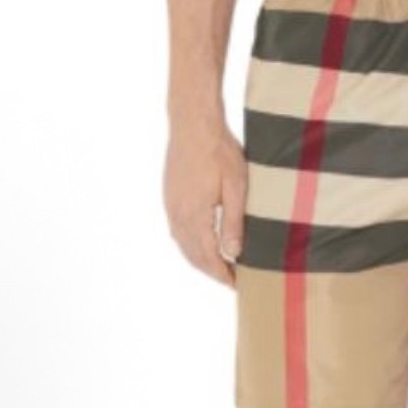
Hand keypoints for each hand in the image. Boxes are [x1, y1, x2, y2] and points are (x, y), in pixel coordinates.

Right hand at [163, 122, 246, 286]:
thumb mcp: (236, 187)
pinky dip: (190, 246)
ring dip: (201, 260)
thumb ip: (234, 222)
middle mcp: (178, 215)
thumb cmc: (219, 151)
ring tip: (220, 267)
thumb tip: (232, 253)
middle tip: (232, 280)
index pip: (209, 257)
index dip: (223, 275)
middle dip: (213, 272)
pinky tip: (202, 245)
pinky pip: (178, 231)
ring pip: (183, 245)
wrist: (192, 123)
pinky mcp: (170, 197)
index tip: (237, 285)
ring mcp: (171, 206)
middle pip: (194, 256)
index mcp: (195, 216)